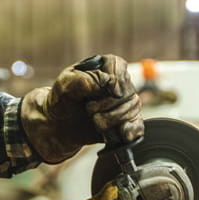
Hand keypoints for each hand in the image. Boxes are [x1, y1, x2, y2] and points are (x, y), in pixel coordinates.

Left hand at [20, 54, 143, 162]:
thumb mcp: (65, 86)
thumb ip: (82, 80)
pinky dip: (133, 129)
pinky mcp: (125, 120)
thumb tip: (105, 82)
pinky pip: (137, 124)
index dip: (118, 79)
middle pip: (126, 90)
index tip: (112, 91)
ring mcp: (123, 102)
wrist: (60, 125)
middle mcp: (117, 83)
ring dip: (112, 118)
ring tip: (95, 122)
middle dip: (108, 104)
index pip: (118, 65)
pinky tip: (124, 134)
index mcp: (102, 68)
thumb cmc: (62, 100)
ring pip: (132, 108)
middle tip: (89, 110)